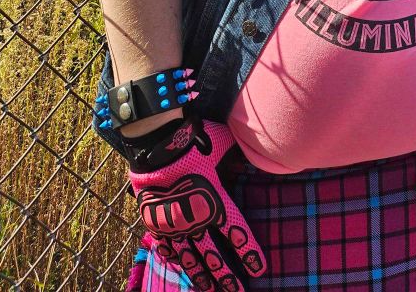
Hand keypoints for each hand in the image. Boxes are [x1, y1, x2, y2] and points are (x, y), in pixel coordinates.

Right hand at [126, 117, 265, 291]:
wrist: (156, 142)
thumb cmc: (193, 139)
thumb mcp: (223, 144)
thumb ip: (237, 154)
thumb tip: (257, 149)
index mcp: (215, 201)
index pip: (237, 233)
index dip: (248, 252)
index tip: (259, 269)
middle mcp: (195, 219)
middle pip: (214, 255)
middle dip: (227, 276)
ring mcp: (173, 224)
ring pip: (191, 258)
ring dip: (203, 277)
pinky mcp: (155, 223)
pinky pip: (167, 248)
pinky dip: (175, 260)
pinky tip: (181, 270)